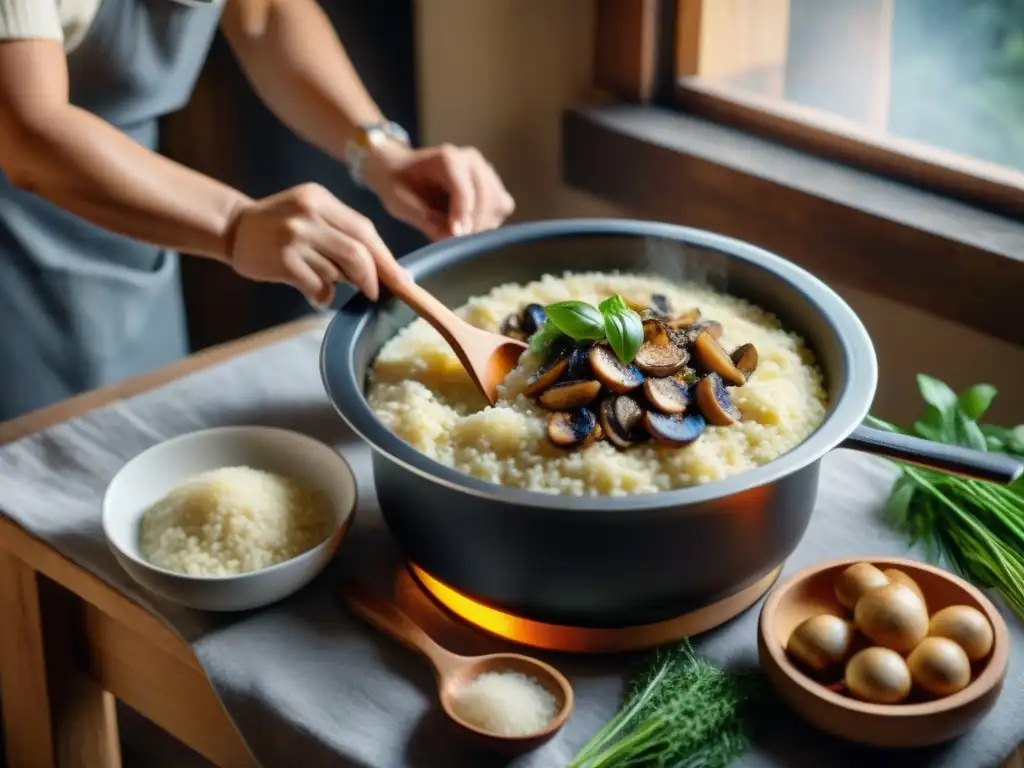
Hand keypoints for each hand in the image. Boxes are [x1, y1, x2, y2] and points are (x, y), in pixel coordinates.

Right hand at [228, 183, 406, 305]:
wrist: (233, 228)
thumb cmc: (280, 225)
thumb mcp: (311, 213)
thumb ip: (342, 232)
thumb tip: (383, 269)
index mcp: (321, 199)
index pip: (365, 230)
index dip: (386, 259)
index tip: (401, 279)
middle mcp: (309, 213)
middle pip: (358, 251)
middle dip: (373, 278)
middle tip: (374, 293)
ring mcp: (295, 235)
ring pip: (338, 271)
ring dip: (341, 285)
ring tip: (329, 285)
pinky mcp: (283, 259)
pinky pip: (318, 285)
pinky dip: (323, 295)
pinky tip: (315, 294)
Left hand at [364, 142, 514, 240]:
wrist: (401, 171)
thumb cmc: (398, 185)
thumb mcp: (402, 204)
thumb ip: (427, 220)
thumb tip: (453, 239)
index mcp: (447, 158)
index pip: (464, 190)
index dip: (462, 217)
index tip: (455, 238)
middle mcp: (471, 160)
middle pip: (486, 197)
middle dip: (474, 224)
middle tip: (456, 243)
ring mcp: (485, 170)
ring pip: (498, 203)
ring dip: (483, 224)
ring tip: (460, 234)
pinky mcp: (493, 184)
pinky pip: (502, 207)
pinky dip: (490, 221)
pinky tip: (470, 227)